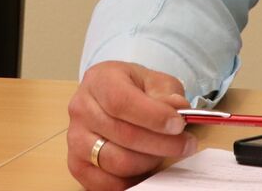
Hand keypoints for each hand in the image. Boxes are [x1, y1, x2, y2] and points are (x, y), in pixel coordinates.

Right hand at [66, 62, 196, 190]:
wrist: (109, 97)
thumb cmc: (133, 89)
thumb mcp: (154, 81)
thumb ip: (167, 93)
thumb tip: (178, 108)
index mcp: (99, 80)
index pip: (122, 102)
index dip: (153, 117)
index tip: (178, 125)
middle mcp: (81, 108)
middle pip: (123, 135)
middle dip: (162, 143)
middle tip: (186, 144)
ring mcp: (75, 138)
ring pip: (117, 162)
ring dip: (149, 162)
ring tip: (164, 154)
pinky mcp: (77, 163)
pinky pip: (106, 183)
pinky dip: (132, 181)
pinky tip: (147, 170)